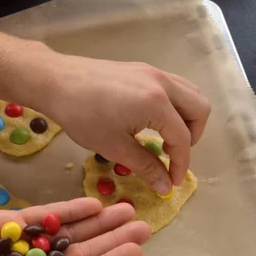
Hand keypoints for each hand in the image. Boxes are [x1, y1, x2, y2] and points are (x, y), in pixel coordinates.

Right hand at [0, 198, 149, 255]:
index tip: (137, 248)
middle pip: (81, 254)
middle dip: (112, 239)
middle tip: (142, 223)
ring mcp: (20, 247)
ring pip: (66, 233)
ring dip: (96, 222)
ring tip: (124, 207)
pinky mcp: (5, 225)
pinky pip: (43, 215)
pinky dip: (67, 209)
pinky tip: (91, 203)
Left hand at [41, 55, 210, 194]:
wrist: (56, 81)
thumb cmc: (83, 116)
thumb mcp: (114, 146)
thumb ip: (146, 166)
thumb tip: (166, 186)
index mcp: (158, 103)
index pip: (183, 138)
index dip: (181, 164)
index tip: (172, 183)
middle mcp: (162, 83)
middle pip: (200, 109)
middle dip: (193, 136)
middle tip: (172, 154)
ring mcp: (153, 72)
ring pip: (189, 93)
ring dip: (186, 118)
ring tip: (165, 137)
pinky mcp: (141, 69)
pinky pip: (173, 86)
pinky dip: (174, 104)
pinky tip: (152, 120)